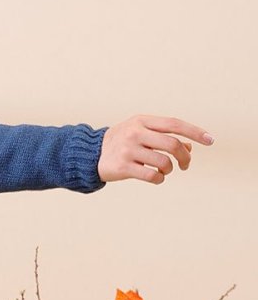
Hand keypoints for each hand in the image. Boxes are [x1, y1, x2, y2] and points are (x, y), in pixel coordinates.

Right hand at [97, 115, 214, 184]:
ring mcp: (128, 149)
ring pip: (164, 162)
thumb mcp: (141, 133)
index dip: (195, 131)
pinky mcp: (123, 167)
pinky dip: (159, 179)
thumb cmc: (122, 143)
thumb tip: (190, 147)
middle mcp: (135, 132)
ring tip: (165, 170)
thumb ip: (164, 137)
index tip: (210, 140)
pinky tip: (156, 177)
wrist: (89, 154)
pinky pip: (152, 176)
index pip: (174, 124)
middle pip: (173, 144)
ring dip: (170, 169)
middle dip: (185, 157)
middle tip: (186, 165)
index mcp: (142, 121)